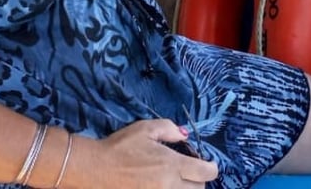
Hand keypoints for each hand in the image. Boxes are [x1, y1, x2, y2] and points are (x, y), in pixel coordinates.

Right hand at [85, 119, 218, 187]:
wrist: (98, 169)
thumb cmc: (121, 146)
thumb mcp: (144, 129)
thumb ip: (168, 128)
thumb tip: (185, 134)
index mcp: (172, 165)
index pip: (206, 172)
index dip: (212, 166)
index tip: (208, 162)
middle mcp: (171, 186)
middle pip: (200, 188)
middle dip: (199, 178)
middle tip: (190, 170)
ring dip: (188, 188)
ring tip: (178, 179)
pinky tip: (166, 185)